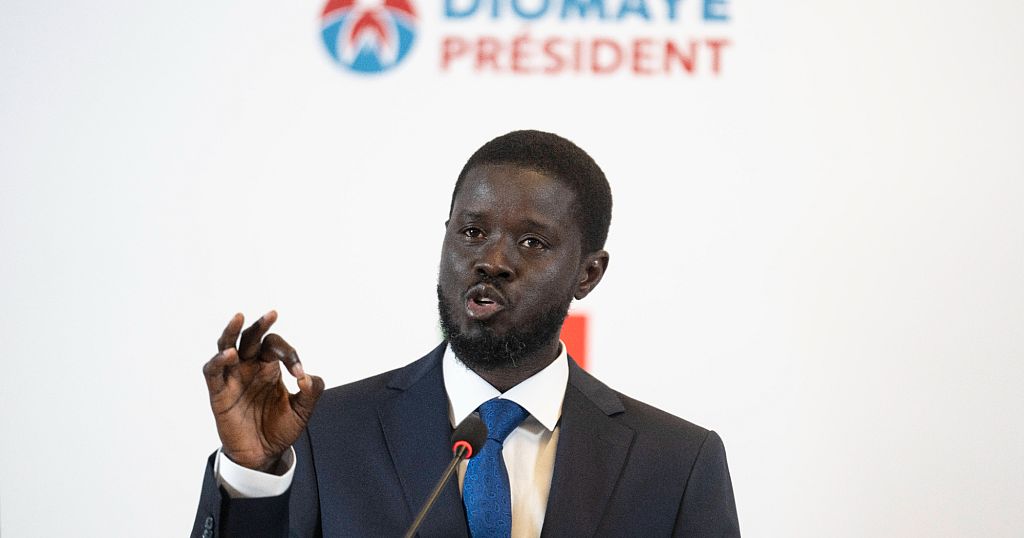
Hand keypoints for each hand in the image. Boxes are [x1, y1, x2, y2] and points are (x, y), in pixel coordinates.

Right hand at [202, 311, 324, 471]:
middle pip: (251, 338)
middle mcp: (250, 367)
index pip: (276, 347)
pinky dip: (218, 360)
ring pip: (227, 346)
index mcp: (270, 367)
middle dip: (260, 325)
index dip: (290, 355)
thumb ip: (311, 393)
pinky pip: (213, 371)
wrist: (263, 455)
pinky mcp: (219, 393)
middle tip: (272, 314)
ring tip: (239, 317)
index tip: (300, 376)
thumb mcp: (302, 411)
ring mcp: (233, 378)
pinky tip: (230, 354)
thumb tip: (307, 377)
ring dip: (232, 332)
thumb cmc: (279, 429)